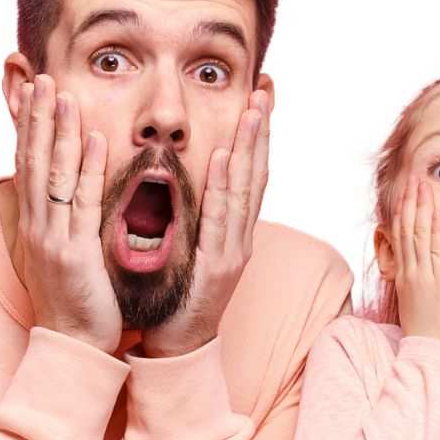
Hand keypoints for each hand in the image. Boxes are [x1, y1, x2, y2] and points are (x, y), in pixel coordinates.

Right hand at [13, 74, 117, 349]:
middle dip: (38, 117)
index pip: (28, 164)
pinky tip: (95, 140)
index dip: (29, 127)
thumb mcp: (65, 253)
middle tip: (41, 77)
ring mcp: (53, 237)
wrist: (73, 345)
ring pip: (53, 174)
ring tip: (62, 93)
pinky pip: (81, 203)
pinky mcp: (73, 253)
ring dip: (58, 131)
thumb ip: (67, 221)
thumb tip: (71, 194)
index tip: (33, 92)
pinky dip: (87, 169)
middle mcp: (38, 225)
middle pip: (33, 160)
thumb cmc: (75, 301)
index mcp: (36, 224)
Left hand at [142, 88, 270, 356]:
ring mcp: (233, 252)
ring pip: (245, 191)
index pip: (250, 175)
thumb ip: (190, 213)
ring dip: (250, 148)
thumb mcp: (186, 247)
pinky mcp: (217, 268)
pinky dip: (226, 187)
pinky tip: (227, 158)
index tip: (259, 100)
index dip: (256, 137)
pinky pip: (221, 219)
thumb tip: (184, 178)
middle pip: (256, 175)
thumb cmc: (175, 297)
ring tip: (252, 112)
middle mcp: (240, 238)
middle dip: (260, 132)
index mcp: (233, 232)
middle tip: (264, 92)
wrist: (176, 347)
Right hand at [393, 168, 439, 348]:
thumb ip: (420, 288)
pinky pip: (435, 248)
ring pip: (418, 233)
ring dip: (420, 206)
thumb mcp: (420, 306)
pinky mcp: (439, 280)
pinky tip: (435, 210)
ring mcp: (424, 274)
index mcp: (408, 277)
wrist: (430, 352)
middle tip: (411, 179)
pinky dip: (434, 228)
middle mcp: (412, 272)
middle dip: (409, 202)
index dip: (404, 214)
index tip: (405, 196)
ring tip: (420, 183)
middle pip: (407, 229)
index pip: (403, 239)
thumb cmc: (430, 334)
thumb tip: (420, 280)